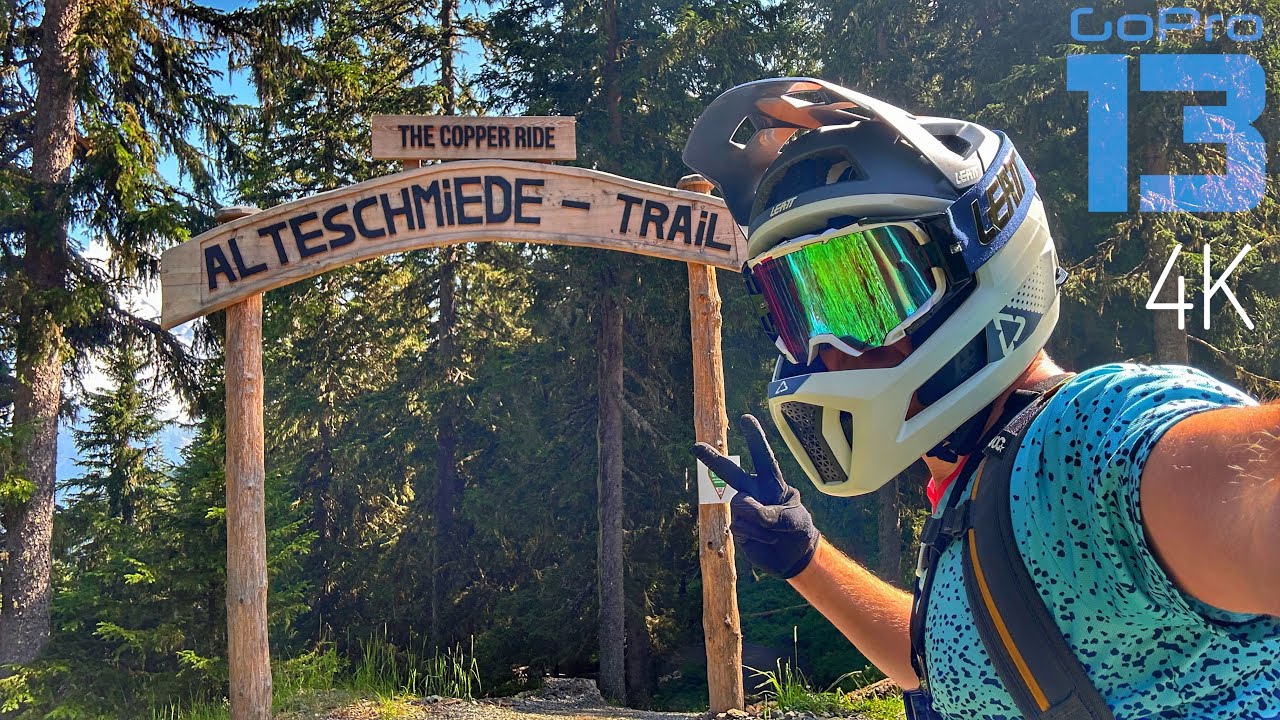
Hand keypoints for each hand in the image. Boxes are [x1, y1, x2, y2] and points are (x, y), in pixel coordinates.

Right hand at [691, 414, 819, 578]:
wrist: (793, 556)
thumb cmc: (798, 530)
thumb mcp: (795, 520)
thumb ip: (773, 513)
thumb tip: (747, 510)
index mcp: (772, 482)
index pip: (763, 456)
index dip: (755, 437)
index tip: (745, 418)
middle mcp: (754, 491)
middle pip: (731, 472)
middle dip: (713, 459)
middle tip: (696, 447)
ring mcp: (744, 508)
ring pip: (739, 504)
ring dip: (757, 519)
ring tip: (773, 531)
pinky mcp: (738, 527)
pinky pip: (739, 524)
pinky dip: (754, 533)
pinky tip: (766, 539)